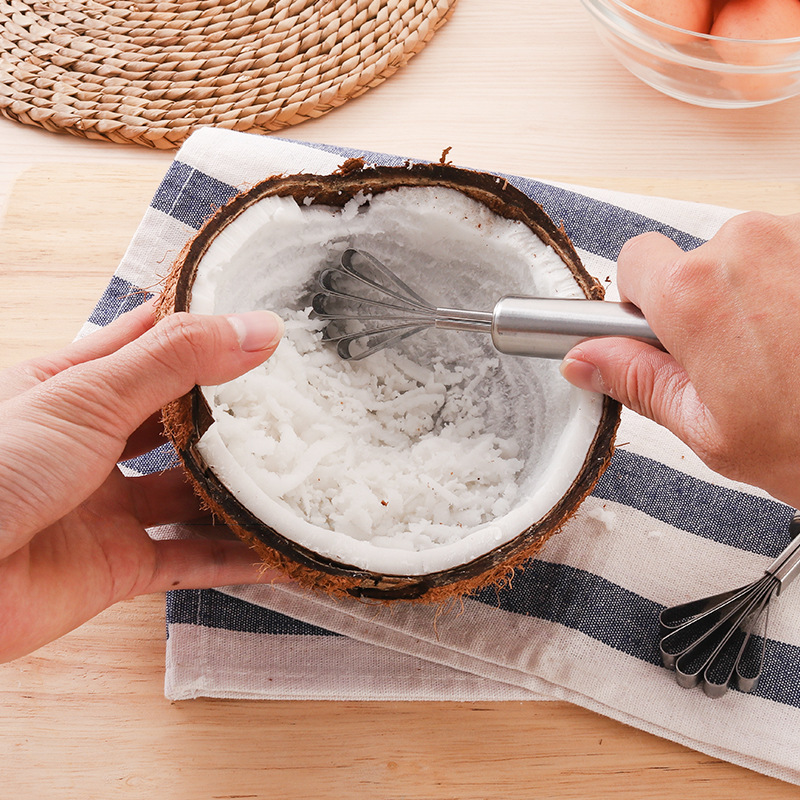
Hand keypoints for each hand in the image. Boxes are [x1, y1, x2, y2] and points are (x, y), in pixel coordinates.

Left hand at [0, 301, 284, 662]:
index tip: (260, 316)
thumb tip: (259, 328)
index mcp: (74, 387)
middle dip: (232, 411)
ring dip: (240, 488)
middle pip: (180, 422)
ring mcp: (106, 507)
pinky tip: (279, 549)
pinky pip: (189, 559)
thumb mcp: (88, 396)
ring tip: (299, 472)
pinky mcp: (116, 566)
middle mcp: (93, 445)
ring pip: (191, 493)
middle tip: (294, 397)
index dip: (203, 327)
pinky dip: (235, 559)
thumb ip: (176, 360)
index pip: (151, 342)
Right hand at [561, 211, 799, 507]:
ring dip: (759, 296)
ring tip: (789, 356)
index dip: (640, 301)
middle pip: (696, 258)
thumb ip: (635, 380)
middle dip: (704, 303)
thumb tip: (584, 360)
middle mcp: (749, 244)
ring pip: (752, 256)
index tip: (659, 332)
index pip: (633, 260)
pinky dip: (799, 292)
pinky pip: (797, 258)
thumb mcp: (708, 430)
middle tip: (734, 364)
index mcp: (695, 293)